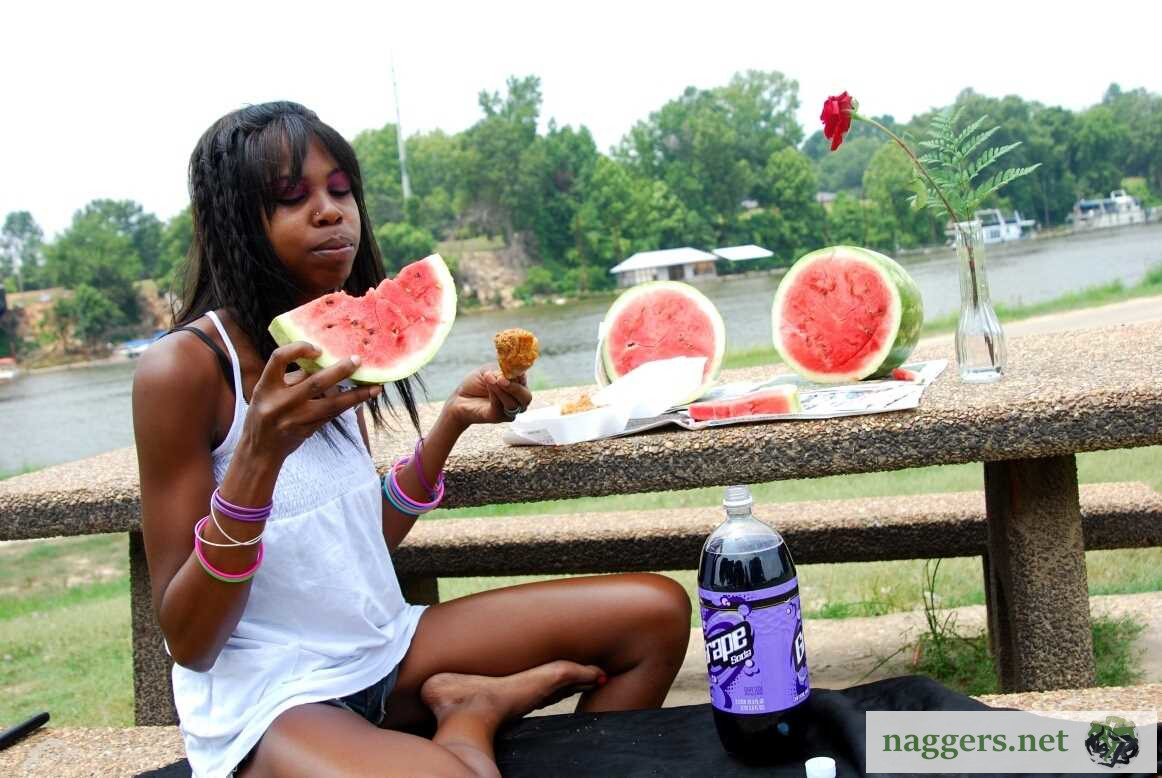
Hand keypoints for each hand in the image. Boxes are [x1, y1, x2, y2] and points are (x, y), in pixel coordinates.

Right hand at [239, 342, 381, 463]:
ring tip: (375, 387)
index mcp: (265, 387)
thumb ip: (292, 378)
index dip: (298, 349)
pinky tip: (364, 397)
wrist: (260, 450)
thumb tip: (326, 363)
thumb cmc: (265, 412)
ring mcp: (296, 420)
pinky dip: (348, 404)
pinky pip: (331, 414)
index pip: (279, 358)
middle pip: (315, 383)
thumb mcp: (267, 392)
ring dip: (356, 395)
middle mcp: (280, 403)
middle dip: (340, 371)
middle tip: (358, 360)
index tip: (318, 349)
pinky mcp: (308, 430)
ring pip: (331, 405)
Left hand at [445, 365, 531, 426]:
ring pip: (514, 404)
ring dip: (502, 390)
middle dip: (515, 387)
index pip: (525, 381)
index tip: (509, 367)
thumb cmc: (475, 383)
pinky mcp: (497, 417)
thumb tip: (509, 372)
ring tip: (490, 379)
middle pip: (526, 397)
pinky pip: (500, 409)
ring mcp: (508, 410)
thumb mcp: (489, 371)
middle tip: (502, 379)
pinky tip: (489, 386)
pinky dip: (495, 396)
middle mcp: (516, 400)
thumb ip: (501, 371)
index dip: (519, 373)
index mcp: (517, 386)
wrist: (460, 398)